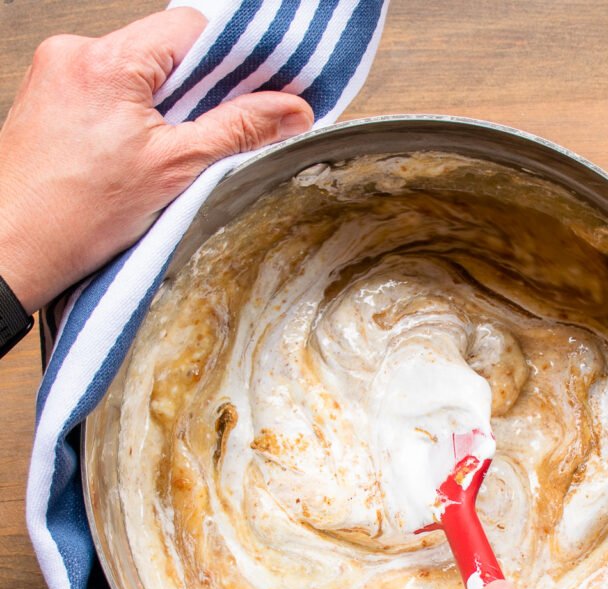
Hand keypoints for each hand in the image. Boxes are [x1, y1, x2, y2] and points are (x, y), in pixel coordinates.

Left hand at [0, 7, 312, 312]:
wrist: (11, 249)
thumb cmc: (72, 216)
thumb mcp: (174, 170)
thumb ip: (237, 131)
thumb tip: (289, 111)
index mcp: (107, 60)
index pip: (192, 29)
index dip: (236, 57)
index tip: (264, 86)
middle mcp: (75, 55)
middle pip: (164, 52)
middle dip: (201, 91)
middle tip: (221, 132)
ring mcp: (56, 75)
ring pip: (136, 75)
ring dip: (166, 109)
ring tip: (169, 156)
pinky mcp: (48, 101)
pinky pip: (107, 94)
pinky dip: (133, 120)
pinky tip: (136, 159)